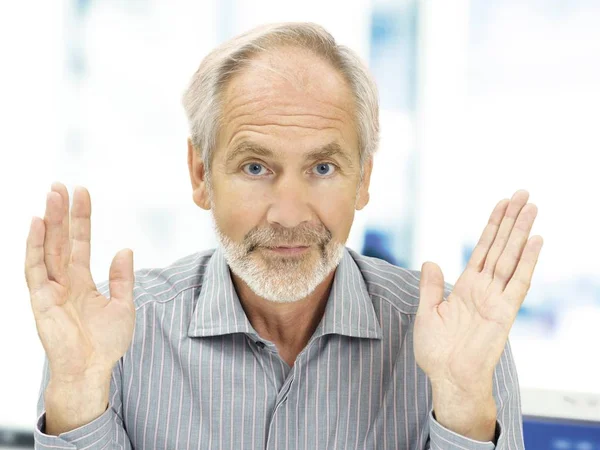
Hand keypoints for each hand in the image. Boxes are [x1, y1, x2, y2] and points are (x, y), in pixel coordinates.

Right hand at [25, 182, 135, 382]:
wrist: (92, 370)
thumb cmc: (106, 343)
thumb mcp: (123, 305)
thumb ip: (122, 278)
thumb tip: (125, 249)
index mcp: (82, 280)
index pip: (80, 241)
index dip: (81, 218)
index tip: (82, 193)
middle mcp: (64, 280)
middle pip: (60, 239)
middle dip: (61, 212)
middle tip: (60, 185)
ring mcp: (50, 288)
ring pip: (47, 248)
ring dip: (48, 222)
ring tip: (51, 195)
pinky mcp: (40, 300)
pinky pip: (34, 269)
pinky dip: (33, 246)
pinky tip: (36, 225)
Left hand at [414, 189, 542, 394]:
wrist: (448, 378)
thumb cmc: (436, 351)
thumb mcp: (426, 313)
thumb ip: (430, 286)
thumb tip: (430, 261)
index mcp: (466, 286)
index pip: (482, 248)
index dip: (492, 226)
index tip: (501, 204)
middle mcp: (484, 288)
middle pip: (501, 246)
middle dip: (511, 220)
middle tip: (523, 194)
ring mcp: (496, 298)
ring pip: (511, 258)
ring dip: (521, 232)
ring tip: (531, 207)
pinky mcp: (505, 312)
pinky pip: (518, 283)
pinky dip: (528, 262)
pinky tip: (535, 241)